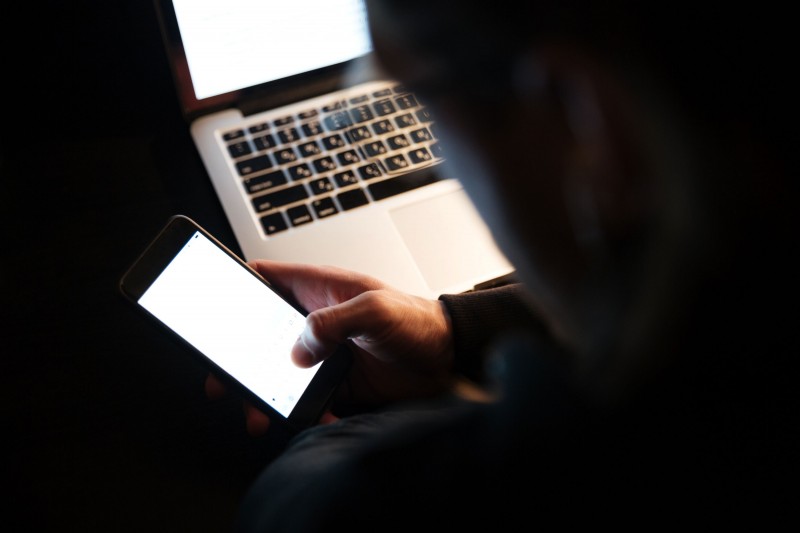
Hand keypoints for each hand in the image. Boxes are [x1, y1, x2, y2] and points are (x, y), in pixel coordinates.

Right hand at [206, 260, 454, 434]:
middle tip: (220, 378)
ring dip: (264, 392)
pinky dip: (301, 412)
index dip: (237, 285)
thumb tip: (298, 348)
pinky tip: (308, 421)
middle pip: (262, 333)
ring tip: (256, 413)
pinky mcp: (336, 381)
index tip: (211, 302)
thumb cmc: (418, 321)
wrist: (448, 359)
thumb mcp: (375, 309)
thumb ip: (333, 321)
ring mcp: (325, 352)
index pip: (268, 278)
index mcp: (321, 290)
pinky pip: (306, 398)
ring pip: (279, 371)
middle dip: (237, 356)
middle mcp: (318, 320)